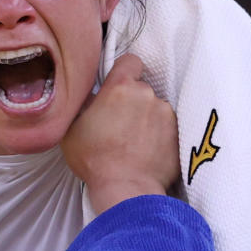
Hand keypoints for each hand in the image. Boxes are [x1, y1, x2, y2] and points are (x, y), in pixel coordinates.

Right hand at [61, 53, 179, 213]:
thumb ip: (84, 104)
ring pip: (155, 109)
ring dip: (146, 120)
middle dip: (132, 103)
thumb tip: (93, 95)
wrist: (126, 190)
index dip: (124, 72)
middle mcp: (147, 94)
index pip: (130, 61)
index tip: (117, 88)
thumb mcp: (72, 129)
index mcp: (120, 88)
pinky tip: (145, 152)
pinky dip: (158, 136)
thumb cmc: (95, 161)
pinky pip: (167, 128)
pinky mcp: (178, 133)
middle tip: (118, 126)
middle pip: (141, 89)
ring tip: (132, 144)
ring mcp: (166, 113)